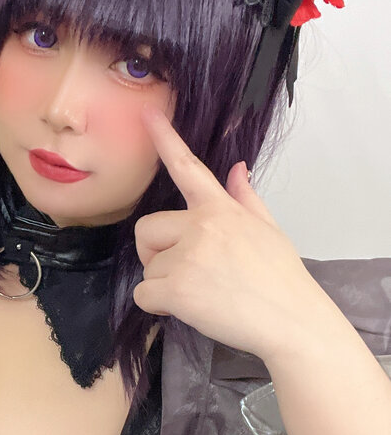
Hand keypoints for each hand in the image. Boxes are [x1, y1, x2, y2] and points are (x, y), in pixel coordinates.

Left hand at [132, 106, 325, 360]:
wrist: (291, 319)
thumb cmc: (281, 278)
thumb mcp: (269, 229)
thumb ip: (246, 198)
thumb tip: (237, 169)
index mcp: (221, 209)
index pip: (188, 168)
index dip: (165, 140)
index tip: (148, 114)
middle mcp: (200, 225)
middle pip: (146, 229)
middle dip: (155, 252)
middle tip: (184, 272)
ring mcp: (188, 256)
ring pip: (148, 267)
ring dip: (164, 283)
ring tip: (201, 293)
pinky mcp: (177, 287)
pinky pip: (143, 294)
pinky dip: (157, 306)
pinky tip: (187, 308)